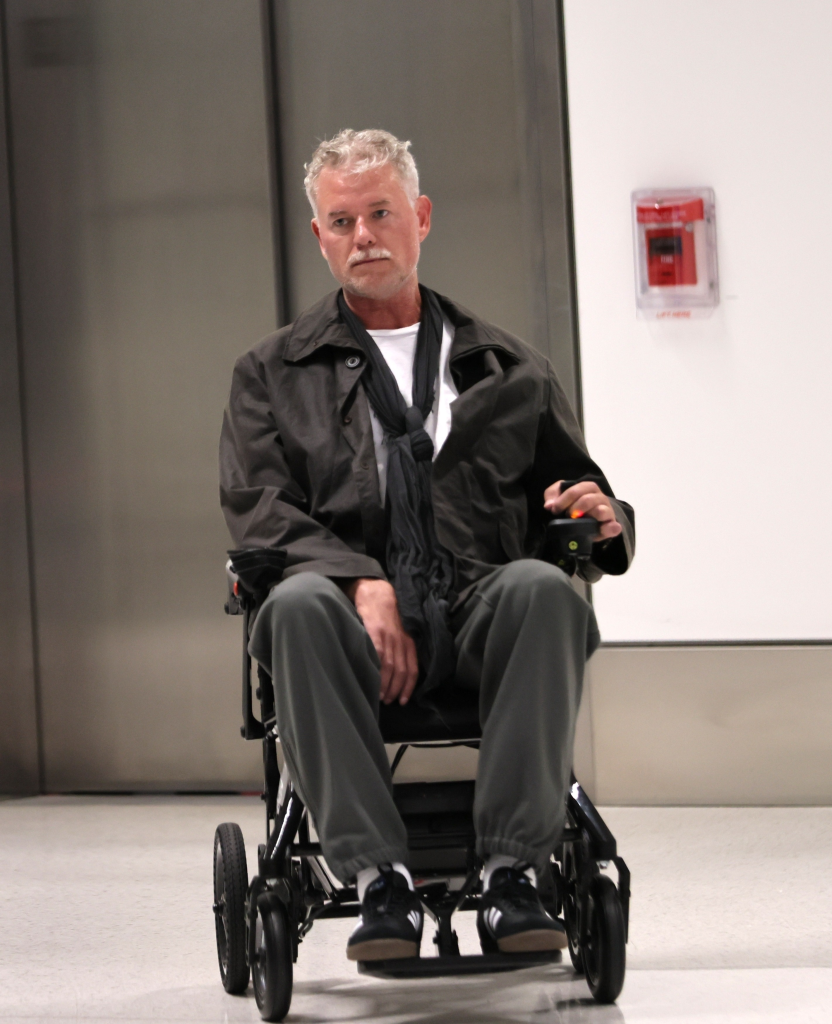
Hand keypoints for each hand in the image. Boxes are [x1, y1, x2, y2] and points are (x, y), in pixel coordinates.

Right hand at [343, 579, 418, 705]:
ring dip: (386, 685)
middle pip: (402, 672)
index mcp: (409, 641)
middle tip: (388, 702)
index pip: (413, 669)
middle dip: (396, 690)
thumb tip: (397, 670)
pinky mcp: (375, 631)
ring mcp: (389, 636)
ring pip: (390, 667)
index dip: (409, 687)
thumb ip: (401, 646)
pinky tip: (372, 679)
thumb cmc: (386, 613)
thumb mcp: (400, 629)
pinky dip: (376, 670)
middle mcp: (401, 640)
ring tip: (379, 697)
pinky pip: (378, 655)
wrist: (375, 591)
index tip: (404, 701)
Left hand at [543, 480, 622, 542]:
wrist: (587, 520)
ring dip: (589, 516)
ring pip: (601, 510)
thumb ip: (552, 495)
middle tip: (567, 516)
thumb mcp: (560, 497)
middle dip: (574, 508)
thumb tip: (549, 505)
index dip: (564, 500)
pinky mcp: (610, 526)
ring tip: (580, 522)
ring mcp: (607, 512)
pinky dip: (611, 527)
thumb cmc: (574, 505)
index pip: (577, 490)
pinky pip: (614, 526)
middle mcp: (600, 498)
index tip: (554, 509)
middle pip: (588, 499)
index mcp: (588, 488)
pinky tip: (604, 528)